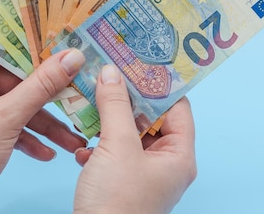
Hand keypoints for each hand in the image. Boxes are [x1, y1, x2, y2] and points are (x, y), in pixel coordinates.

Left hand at [0, 44, 87, 213]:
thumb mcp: (7, 118)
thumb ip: (42, 86)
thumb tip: (73, 56)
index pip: (9, 47)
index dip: (42, 51)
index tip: (71, 54)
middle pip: (18, 78)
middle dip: (49, 98)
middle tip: (78, 99)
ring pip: (17, 104)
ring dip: (43, 124)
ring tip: (71, 140)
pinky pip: (7, 121)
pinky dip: (26, 135)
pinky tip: (47, 152)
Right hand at [73, 65, 196, 213]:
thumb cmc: (116, 202)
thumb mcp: (117, 146)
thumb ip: (116, 106)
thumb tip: (112, 72)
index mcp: (179, 156)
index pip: (178, 108)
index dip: (160, 85)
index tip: (141, 63)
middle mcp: (166, 165)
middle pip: (152, 120)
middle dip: (128, 100)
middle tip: (111, 75)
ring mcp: (144, 176)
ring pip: (130, 137)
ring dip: (110, 122)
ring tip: (93, 103)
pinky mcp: (123, 185)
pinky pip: (115, 156)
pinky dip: (100, 147)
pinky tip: (84, 146)